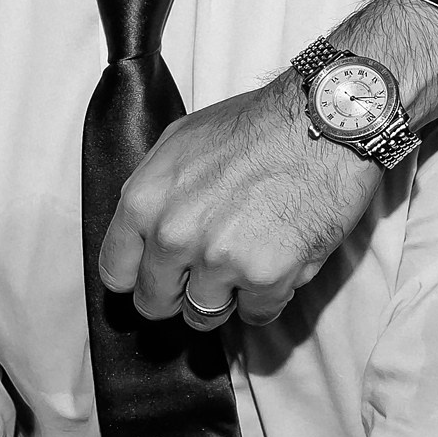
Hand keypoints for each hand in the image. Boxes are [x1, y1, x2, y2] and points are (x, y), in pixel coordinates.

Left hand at [99, 76, 380, 330]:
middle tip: (205, 273)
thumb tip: (144, 232)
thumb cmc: (255, 126)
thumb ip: (154, 194)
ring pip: (203, 315)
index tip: (157, 275)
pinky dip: (267, 297)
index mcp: (143, 203)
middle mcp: (172, 236)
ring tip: (245, 263)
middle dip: (177, 293)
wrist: (322, 121)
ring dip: (224, 298)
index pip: (115, 272)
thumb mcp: (179, 143)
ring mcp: (218, 259)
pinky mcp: (265, 276)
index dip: (137, 277)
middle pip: (154, 302)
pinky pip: (255, 314)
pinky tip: (277, 264)